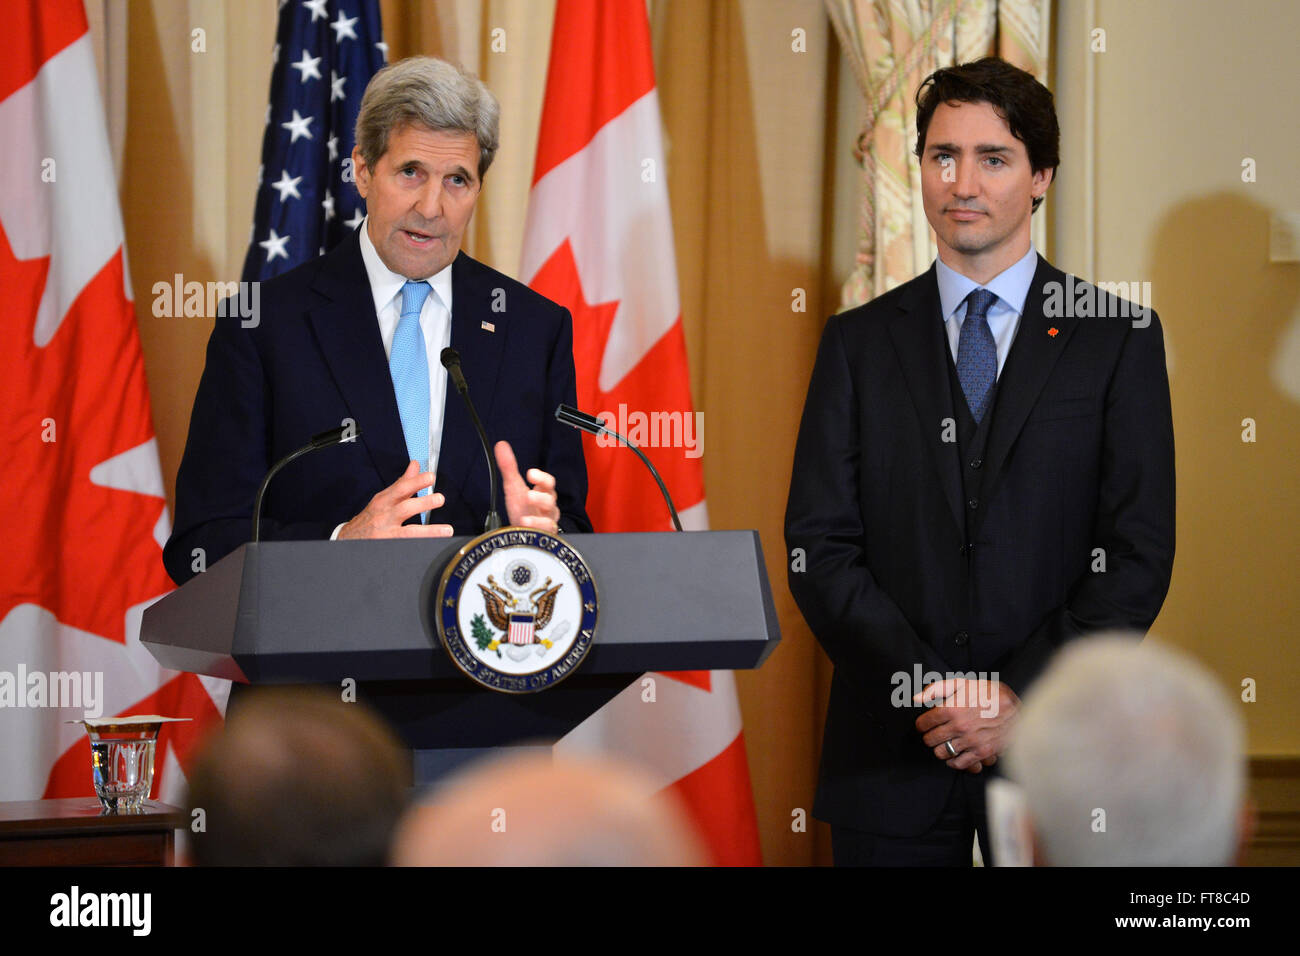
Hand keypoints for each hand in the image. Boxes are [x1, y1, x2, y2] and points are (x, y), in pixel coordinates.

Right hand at [337, 460, 453, 538]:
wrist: (349, 539)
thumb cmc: (370, 517)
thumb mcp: (384, 498)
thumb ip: (402, 483)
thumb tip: (415, 465)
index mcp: (384, 501)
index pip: (401, 489)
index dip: (416, 482)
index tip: (430, 477)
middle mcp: (384, 517)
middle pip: (403, 508)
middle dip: (422, 503)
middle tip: (440, 499)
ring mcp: (386, 534)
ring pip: (407, 533)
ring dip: (428, 531)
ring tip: (446, 530)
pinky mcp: (388, 547)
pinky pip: (405, 546)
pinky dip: (418, 546)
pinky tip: (432, 546)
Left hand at [495, 440, 560, 531]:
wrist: (523, 532)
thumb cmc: (522, 508)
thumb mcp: (513, 487)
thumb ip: (509, 467)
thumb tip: (501, 445)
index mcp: (543, 492)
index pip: (548, 482)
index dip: (541, 477)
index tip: (530, 474)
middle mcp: (548, 505)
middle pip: (551, 498)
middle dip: (540, 496)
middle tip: (528, 495)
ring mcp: (548, 520)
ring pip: (550, 515)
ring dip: (538, 514)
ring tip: (525, 512)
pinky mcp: (545, 533)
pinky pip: (547, 529)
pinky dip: (536, 526)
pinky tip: (525, 523)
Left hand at [913, 678, 1019, 772]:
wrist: (1016, 707)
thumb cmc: (988, 693)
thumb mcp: (962, 684)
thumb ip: (937, 689)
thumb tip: (917, 699)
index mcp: (952, 708)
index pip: (924, 723)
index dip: (921, 724)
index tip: (924, 724)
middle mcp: (959, 726)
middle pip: (930, 740)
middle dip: (929, 736)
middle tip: (933, 733)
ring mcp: (970, 741)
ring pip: (942, 753)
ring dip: (940, 749)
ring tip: (944, 743)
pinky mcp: (981, 752)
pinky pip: (959, 764)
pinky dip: (953, 761)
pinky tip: (954, 754)